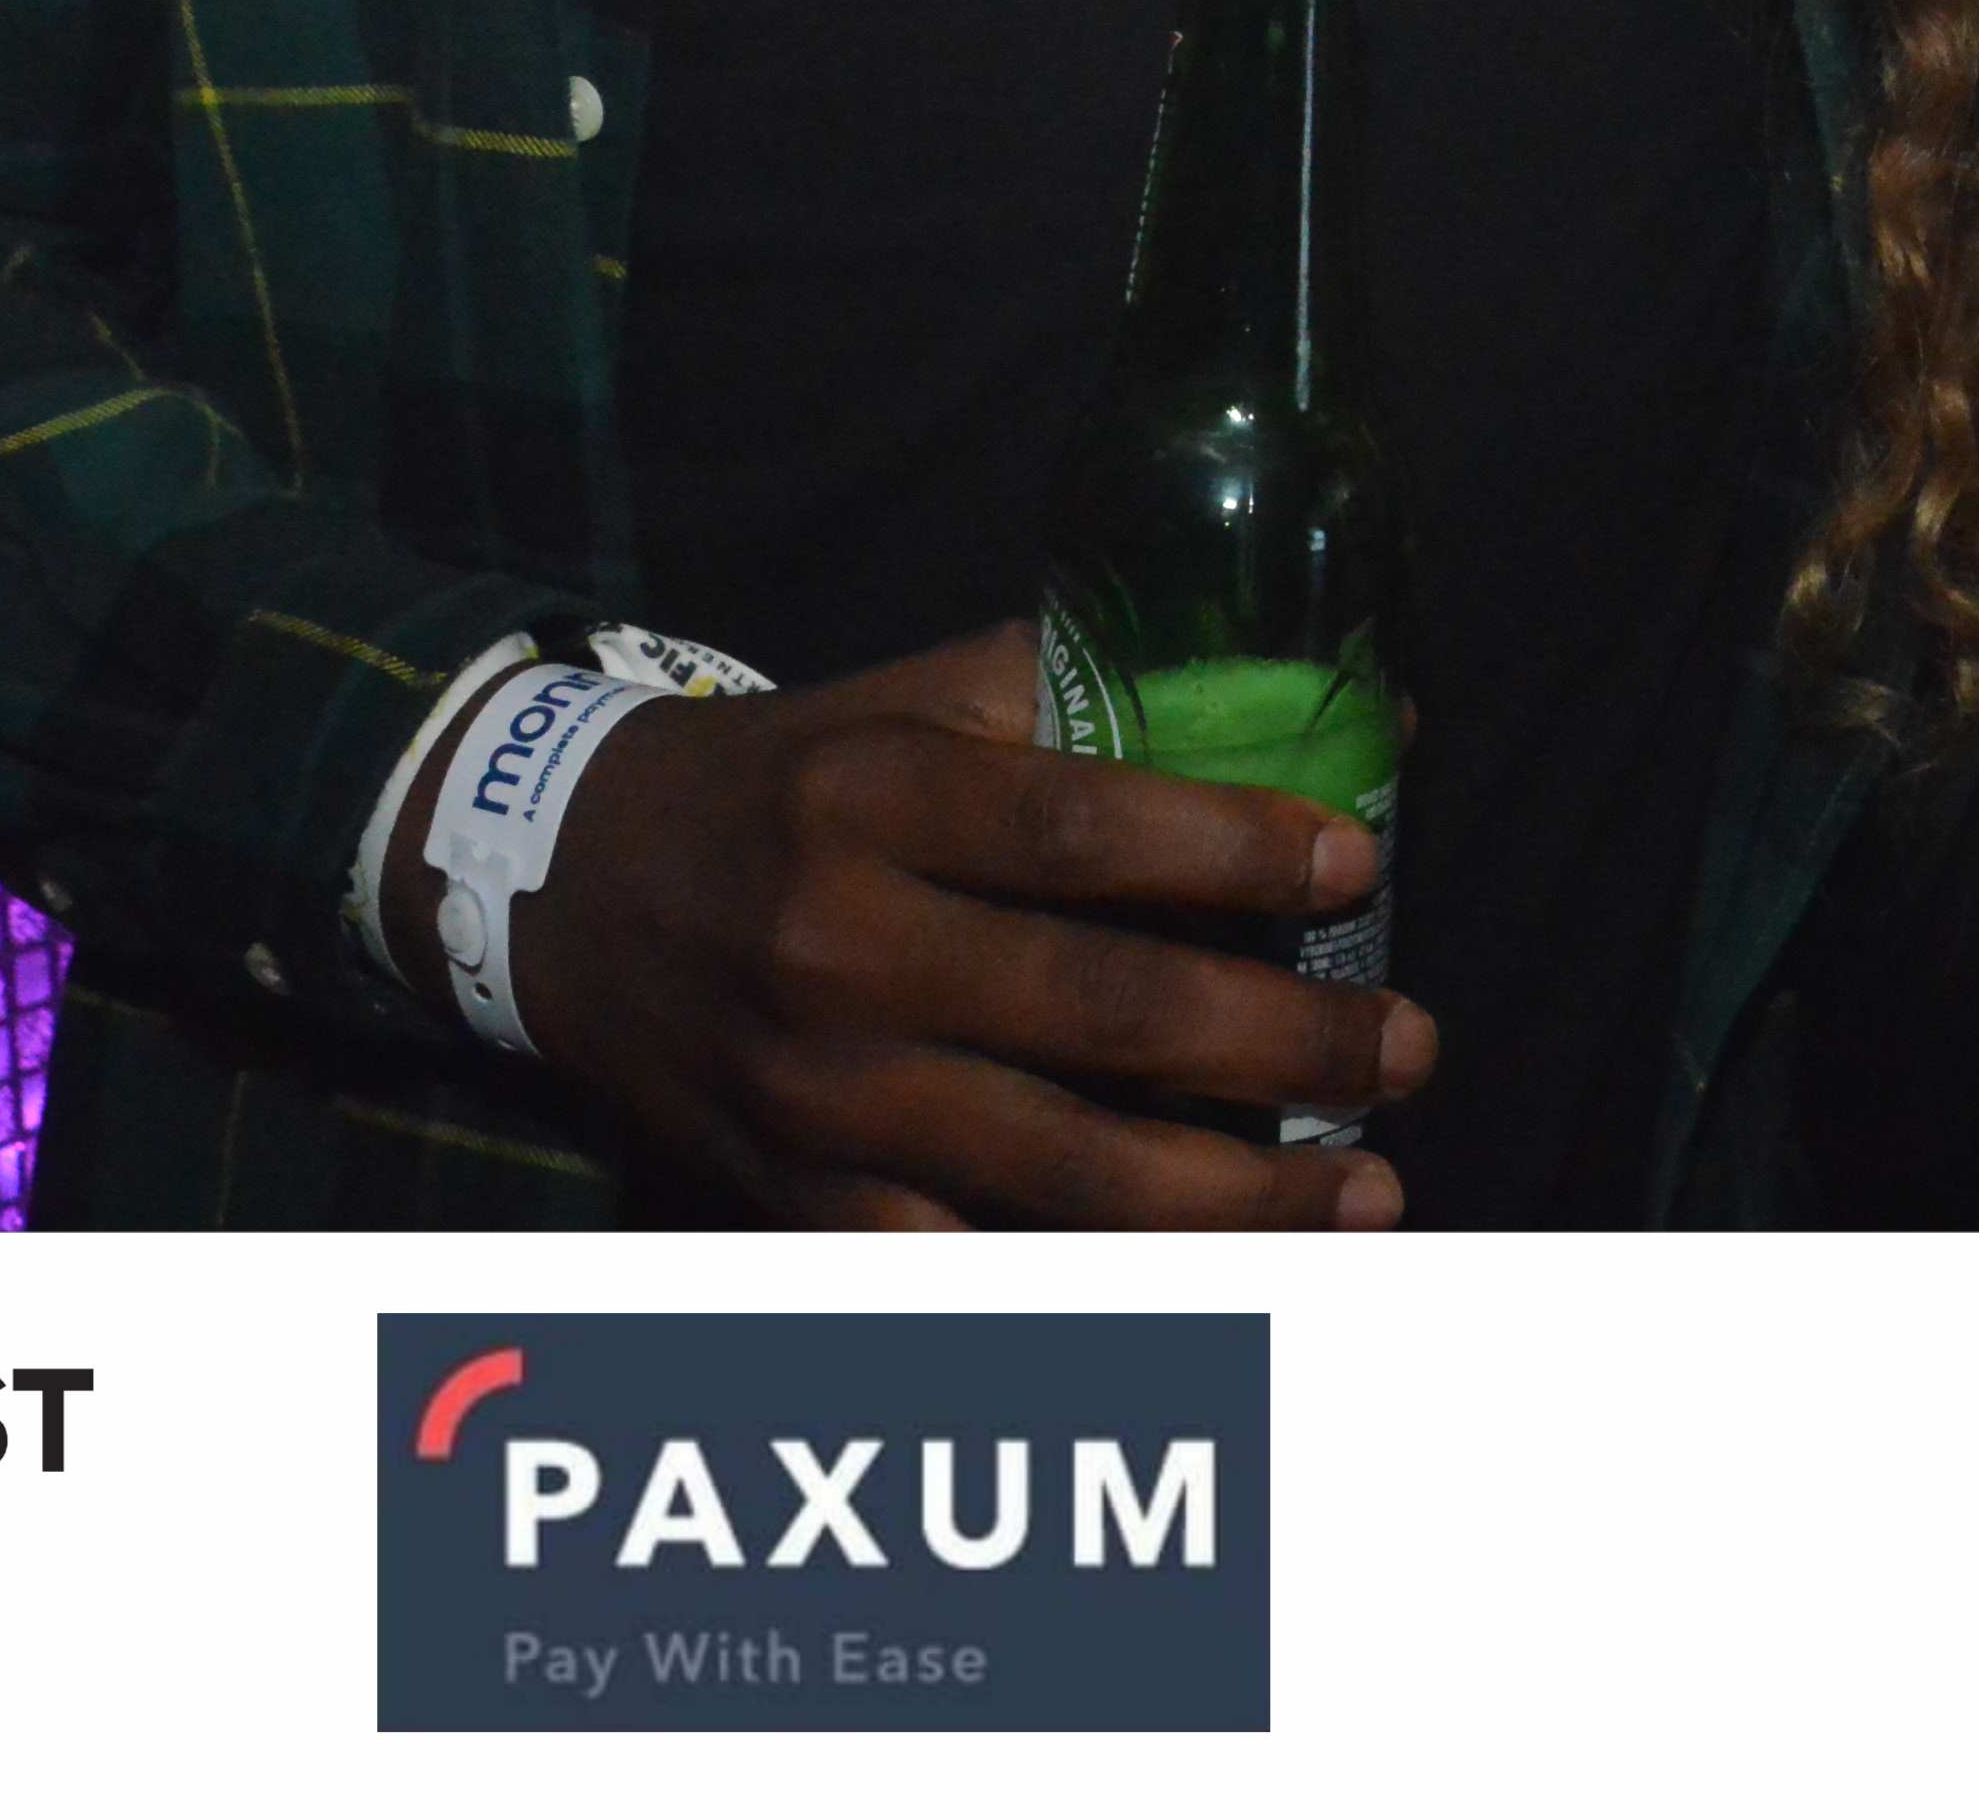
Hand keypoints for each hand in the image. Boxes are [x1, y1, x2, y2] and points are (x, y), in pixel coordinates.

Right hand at [478, 626, 1433, 1225]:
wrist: (568, 897)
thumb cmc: (788, 785)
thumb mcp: (912, 704)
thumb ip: (1096, 692)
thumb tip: (1331, 704)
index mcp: (873, 800)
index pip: (1081, 828)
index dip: (1233, 852)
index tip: (1358, 864)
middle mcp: (839, 951)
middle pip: (1103, 1017)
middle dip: (1286, 1045)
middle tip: (1410, 1050)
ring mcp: (818, 1098)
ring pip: (1061, 1175)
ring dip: (1238, 1199)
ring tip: (1367, 1192)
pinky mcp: (796, 1205)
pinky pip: (973, 1269)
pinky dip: (1101, 1287)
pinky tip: (1219, 1283)